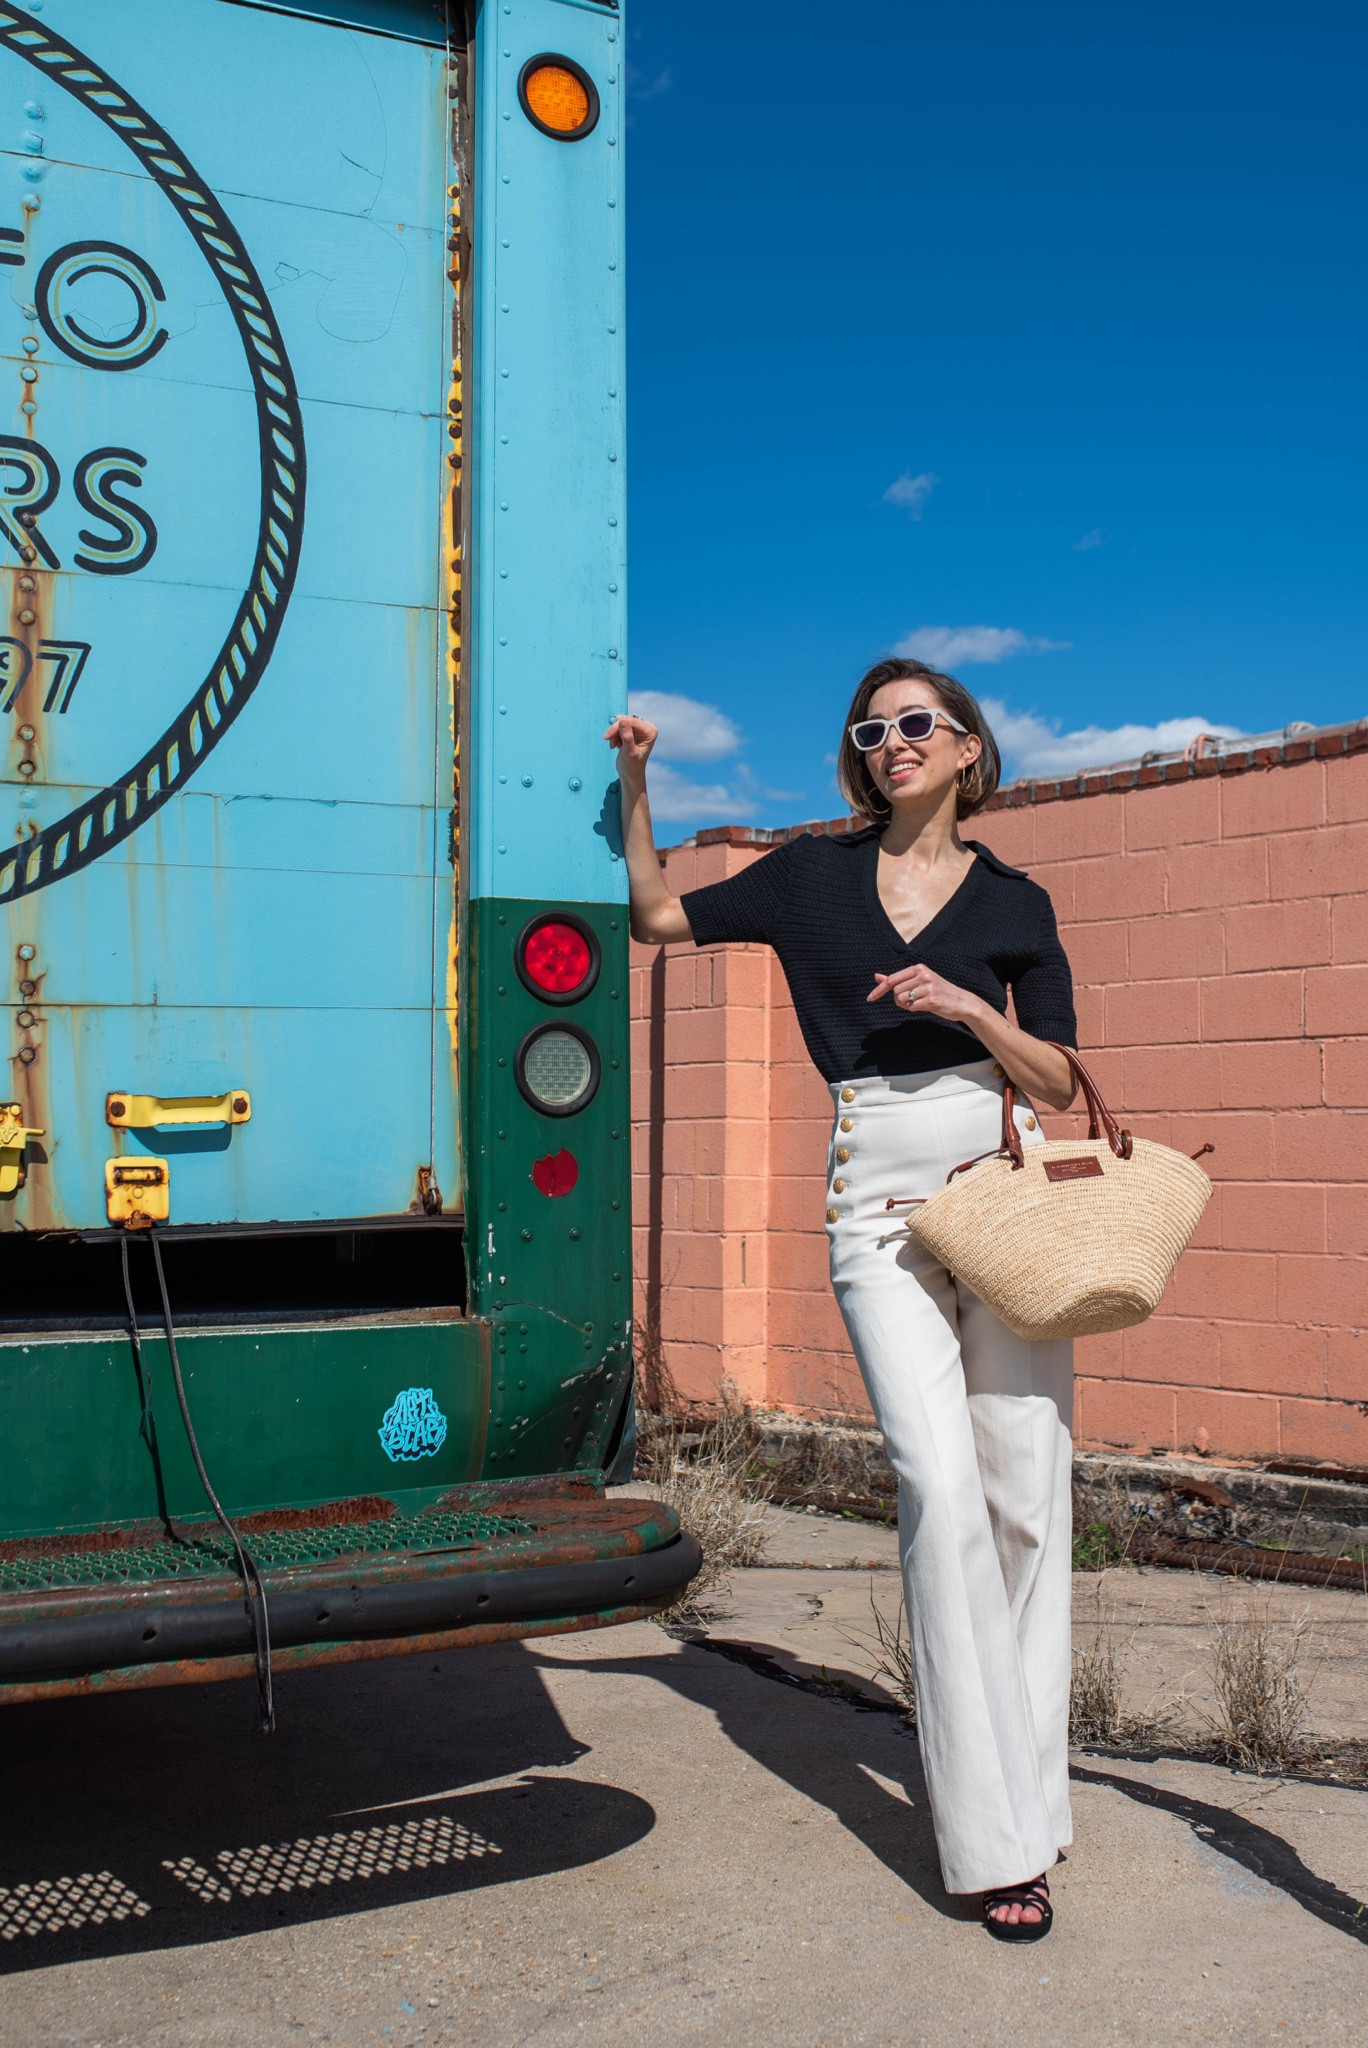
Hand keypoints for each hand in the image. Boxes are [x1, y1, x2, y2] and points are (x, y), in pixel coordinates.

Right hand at [605, 714, 657, 783]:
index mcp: (650, 731)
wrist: (631, 774)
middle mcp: (647, 727)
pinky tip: (616, 744)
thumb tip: (622, 720)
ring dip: (614, 733)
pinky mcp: (633, 730)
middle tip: (610, 743)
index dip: (617, 727)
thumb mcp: (629, 752)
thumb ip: (627, 737)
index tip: (606, 737)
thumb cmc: (632, 766)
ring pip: (621, 722)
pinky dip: (615, 734)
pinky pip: (619, 725)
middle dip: (615, 731)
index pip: (631, 721)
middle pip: (625, 720)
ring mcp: (640, 728)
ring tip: (614, 745)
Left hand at [868, 963, 983, 1027]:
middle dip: (899, 999)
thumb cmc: (938, 992)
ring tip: (919, 1003)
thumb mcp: (918, 981)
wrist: (962, 1002)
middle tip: (911, 1001)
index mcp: (919, 968)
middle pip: (895, 991)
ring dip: (906, 1005)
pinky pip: (911, 1007)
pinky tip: (924, 1007)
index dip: (879, 990)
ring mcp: (928, 987)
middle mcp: (923, 975)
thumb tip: (876, 976)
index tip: (870, 998)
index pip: (892, 979)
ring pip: (902, 999)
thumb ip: (897, 979)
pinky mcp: (932, 1000)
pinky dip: (914, 1009)